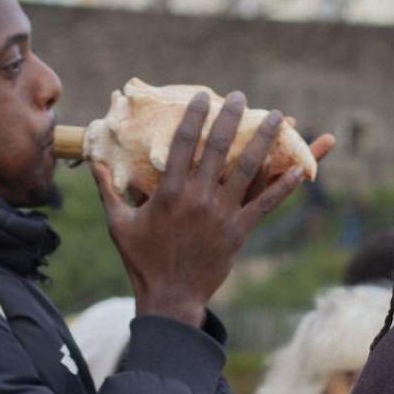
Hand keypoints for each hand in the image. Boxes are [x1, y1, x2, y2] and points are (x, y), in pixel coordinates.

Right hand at [92, 91, 334, 327]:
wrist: (169, 298)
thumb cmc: (141, 261)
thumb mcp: (118, 223)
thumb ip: (107, 190)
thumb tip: (93, 162)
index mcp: (169, 192)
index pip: (184, 143)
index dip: (195, 116)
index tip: (204, 96)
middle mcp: (198, 198)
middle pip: (218, 148)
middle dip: (231, 118)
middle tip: (241, 96)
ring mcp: (221, 214)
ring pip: (248, 169)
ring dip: (264, 140)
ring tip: (278, 117)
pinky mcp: (239, 232)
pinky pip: (265, 204)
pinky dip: (284, 186)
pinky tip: (300, 169)